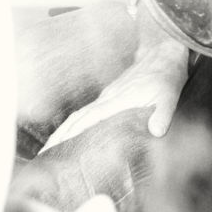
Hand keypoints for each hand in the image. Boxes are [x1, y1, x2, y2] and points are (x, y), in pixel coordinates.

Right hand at [42, 49, 187, 149]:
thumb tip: (156, 132)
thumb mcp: (169, 95)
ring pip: (79, 116)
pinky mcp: (111, 98)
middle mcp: (106, 100)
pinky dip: (76, 125)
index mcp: (115, 101)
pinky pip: (88, 113)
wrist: (163, 53)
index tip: (51, 150)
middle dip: (57, 138)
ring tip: (50, 151)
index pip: (85, 120)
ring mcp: (107, 98)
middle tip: (42, 158)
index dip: (68, 135)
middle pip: (75, 120)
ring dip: (63, 132)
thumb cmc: (166, 75)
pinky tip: (73, 136)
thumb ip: (163, 113)